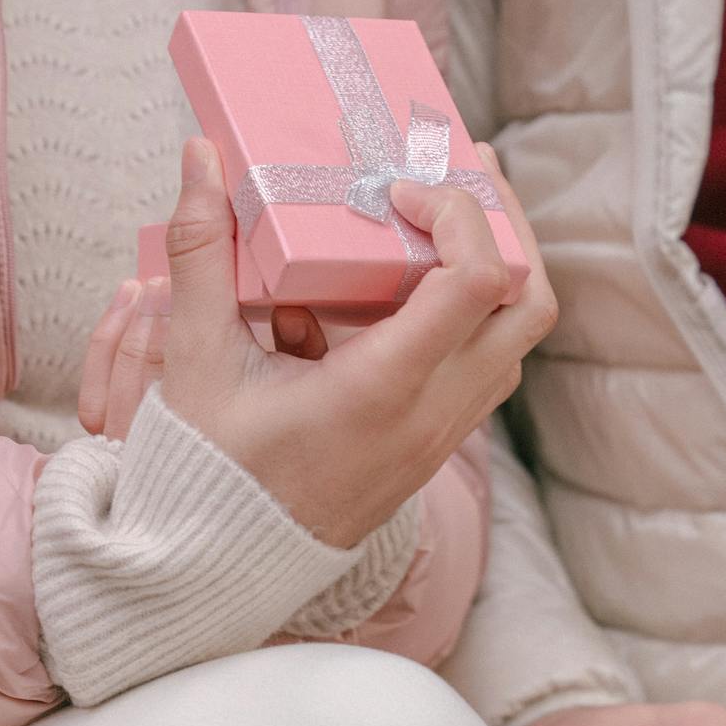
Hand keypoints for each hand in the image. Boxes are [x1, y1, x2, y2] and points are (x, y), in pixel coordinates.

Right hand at [86, 135, 555, 548]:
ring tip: (441, 219)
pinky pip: (485, 366)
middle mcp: (433, 413)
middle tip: (461, 172)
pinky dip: (467, 313)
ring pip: (517, 339)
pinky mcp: (434, 446)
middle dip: (508, 225)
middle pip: (532, 304)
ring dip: (496, 270)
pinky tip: (401, 287)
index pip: (479, 279)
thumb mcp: (194, 356)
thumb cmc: (205, 468)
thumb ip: (200, 251)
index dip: (456, 212)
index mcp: (384, 387)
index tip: (394, 190)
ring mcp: (442, 435)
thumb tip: (200, 157)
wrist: (217, 567)